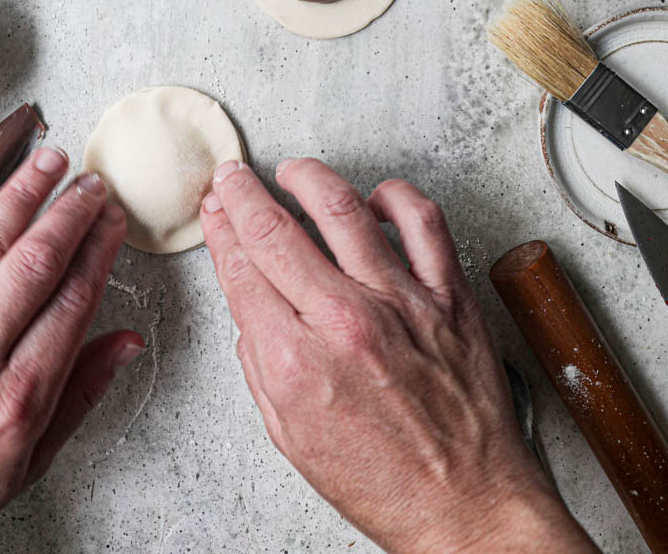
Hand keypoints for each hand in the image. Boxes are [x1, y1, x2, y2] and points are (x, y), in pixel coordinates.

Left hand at [0, 147, 143, 553]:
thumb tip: (127, 343)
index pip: (73, 298)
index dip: (99, 249)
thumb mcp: (29, 462)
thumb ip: (82, 394)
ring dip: (17, 197)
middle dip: (70, 213)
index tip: (111, 221)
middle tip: (89, 184)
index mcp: (18, 397)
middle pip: (33, 263)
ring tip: (45, 163)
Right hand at [201, 159, 597, 553]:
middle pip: (275, 230)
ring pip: (341, 207)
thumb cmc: (385, 484)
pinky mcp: (448, 294)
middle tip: (233, 178)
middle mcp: (345, 321)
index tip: (214, 211)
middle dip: (242, 193)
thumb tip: (251, 309)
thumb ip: (261, 366)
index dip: (220, 230)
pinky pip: (422, 220)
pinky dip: (393, 195)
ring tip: (292, 171)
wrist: (467, 509)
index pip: (242, 269)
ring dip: (306, 176)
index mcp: (296, 362)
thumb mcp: (290, 438)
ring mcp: (400, 301)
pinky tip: (373, 197)